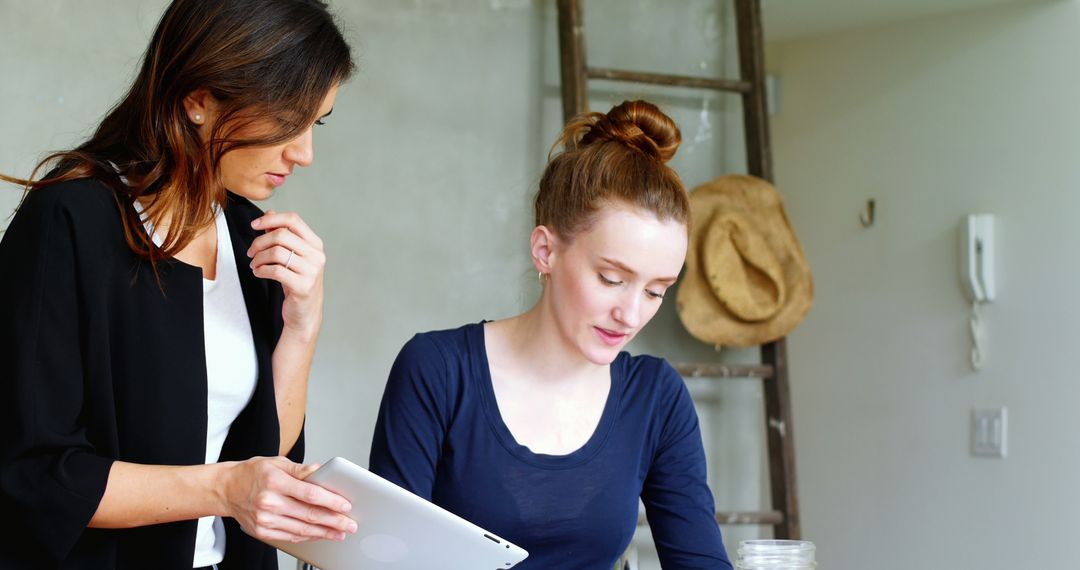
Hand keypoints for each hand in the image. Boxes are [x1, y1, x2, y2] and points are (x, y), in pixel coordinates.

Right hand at [221, 456, 355, 543]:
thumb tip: (321, 471)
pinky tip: (320, 535)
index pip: (309, 494)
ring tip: (340, 533)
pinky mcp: (262, 531)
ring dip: (324, 533)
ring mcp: (265, 519)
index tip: (346, 505)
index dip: (331, 501)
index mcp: (275, 481)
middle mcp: (269, 502)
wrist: (226, 489)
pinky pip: (290, 537)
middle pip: (308, 515)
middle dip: (334, 521)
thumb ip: (301, 469)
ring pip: (301, 530)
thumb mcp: (276, 462)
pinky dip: (308, 537)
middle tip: (350, 524)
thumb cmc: (253, 473)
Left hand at [248, 211, 325, 338]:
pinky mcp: (302, 286)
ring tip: (254, 265)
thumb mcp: (292, 256)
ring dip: (258, 258)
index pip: (293, 220)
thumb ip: (282, 235)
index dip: (271, 219)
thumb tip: (269, 214)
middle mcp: (316, 255)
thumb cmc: (297, 281)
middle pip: (281, 235)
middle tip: (251, 252)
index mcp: (315, 244)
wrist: (305, 312)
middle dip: (259, 242)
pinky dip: (261, 270)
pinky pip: (275, 271)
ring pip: (276, 253)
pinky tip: (258, 273)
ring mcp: (311, 271)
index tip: (254, 225)